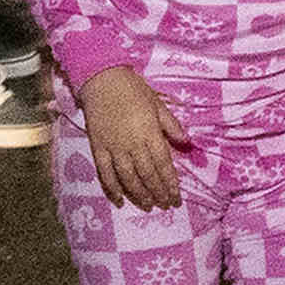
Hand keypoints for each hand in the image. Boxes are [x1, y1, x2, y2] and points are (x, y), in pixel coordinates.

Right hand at [81, 64, 183, 206]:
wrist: (101, 79)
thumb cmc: (133, 89)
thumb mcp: (157, 103)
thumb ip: (171, 125)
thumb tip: (186, 142)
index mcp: (149, 132)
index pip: (163, 164)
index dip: (170, 183)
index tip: (176, 197)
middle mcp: (132, 143)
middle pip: (147, 174)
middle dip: (158, 192)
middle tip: (165, 204)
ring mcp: (113, 147)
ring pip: (128, 177)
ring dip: (139, 194)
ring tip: (148, 205)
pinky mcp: (97, 147)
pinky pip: (105, 172)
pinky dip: (112, 188)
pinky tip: (119, 200)